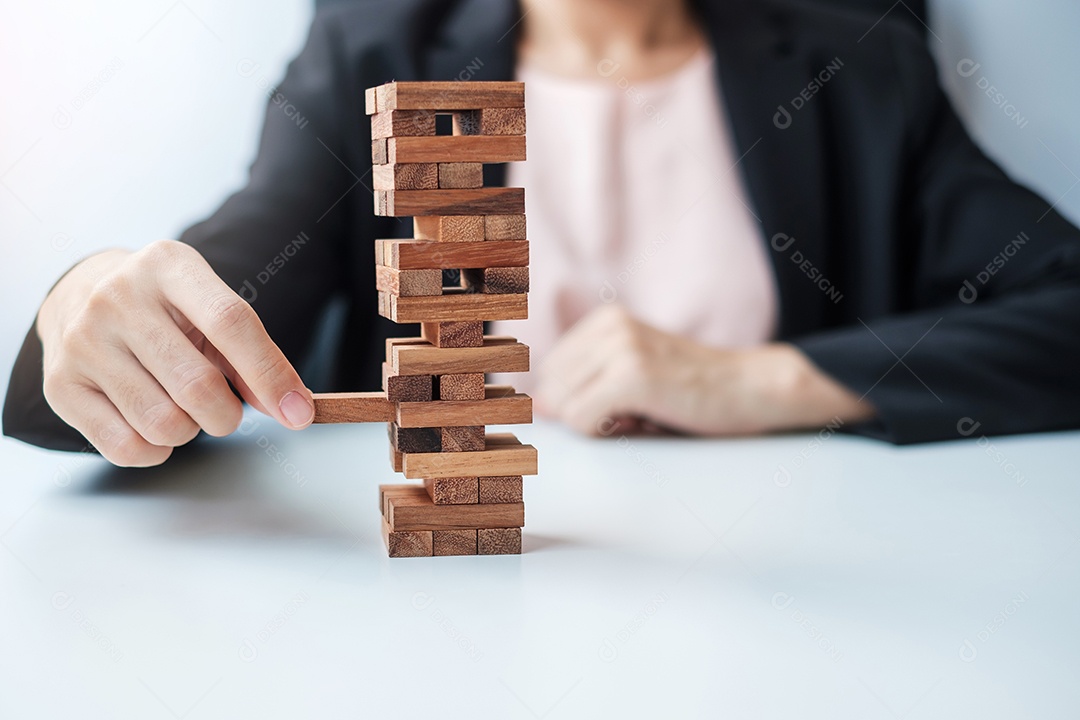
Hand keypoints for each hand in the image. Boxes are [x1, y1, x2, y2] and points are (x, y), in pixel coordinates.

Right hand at [37, 240, 313, 465]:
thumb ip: (252, 355)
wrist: (81, 294)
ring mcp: (82, 340)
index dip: (271, 373)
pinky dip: (157, 450)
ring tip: (182, 407)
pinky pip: (126, 447)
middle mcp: (118, 297)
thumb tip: (291, 406)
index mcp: (169, 265)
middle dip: (228, 414)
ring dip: (191, 430)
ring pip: (163, 423)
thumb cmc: (166, 309)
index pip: (231, 322)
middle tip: (224, 409)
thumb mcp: (210, 308)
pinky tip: (154, 425)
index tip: (299, 412)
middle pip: (197, 384)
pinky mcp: (60, 384)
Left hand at [535, 304, 873, 435]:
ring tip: (642, 416)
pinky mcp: (633, 375)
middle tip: (634, 414)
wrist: (753, 390)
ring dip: (598, 426)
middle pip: (551, 392)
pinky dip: (606, 433)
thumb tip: (536, 407)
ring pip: (563, 407)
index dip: (578, 403)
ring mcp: (621, 347)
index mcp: (605, 320)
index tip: (621, 407)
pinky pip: (582, 420)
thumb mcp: (634, 376)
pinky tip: (644, 422)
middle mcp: (609, 325)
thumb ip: (585, 384)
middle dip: (585, 415)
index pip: (548, 375)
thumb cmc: (692, 392)